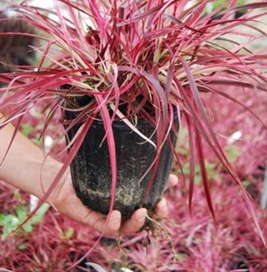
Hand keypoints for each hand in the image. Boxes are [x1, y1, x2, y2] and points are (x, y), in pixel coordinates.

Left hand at [50, 170, 177, 235]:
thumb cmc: (91, 168)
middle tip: (161, 204)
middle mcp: (122, 209)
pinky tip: (116, 213)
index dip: (165, 189)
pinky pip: (106, 227)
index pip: (153, 199)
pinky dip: (114, 223)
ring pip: (128, 227)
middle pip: (146, 217)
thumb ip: (130, 159)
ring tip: (142, 211)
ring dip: (138, 222)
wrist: (64, 177)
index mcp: (130, 197)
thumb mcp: (114, 162)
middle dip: (158, 213)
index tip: (172, 180)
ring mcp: (109, 216)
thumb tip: (149, 145)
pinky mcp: (94, 221)